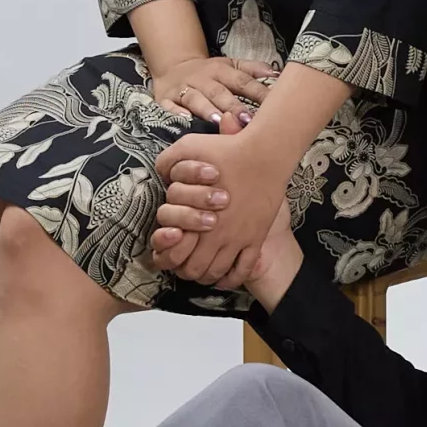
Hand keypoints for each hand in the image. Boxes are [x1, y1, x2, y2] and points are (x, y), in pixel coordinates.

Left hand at [149, 116, 293, 290]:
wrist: (265, 155)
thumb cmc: (227, 150)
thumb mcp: (188, 147)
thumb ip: (168, 162)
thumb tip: (161, 175)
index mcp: (194, 216)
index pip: (174, 253)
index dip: (168, 260)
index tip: (170, 257)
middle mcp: (214, 233)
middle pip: (194, 269)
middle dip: (186, 272)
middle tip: (185, 267)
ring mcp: (237, 239)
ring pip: (217, 273)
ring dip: (207, 277)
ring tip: (203, 273)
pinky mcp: (256, 239)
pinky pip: (243, 270)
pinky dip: (231, 279)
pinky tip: (225, 278)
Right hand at [150, 54, 277, 127]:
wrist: (172, 67)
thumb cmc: (209, 74)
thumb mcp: (230, 66)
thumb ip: (253, 69)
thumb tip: (278, 74)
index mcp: (222, 70)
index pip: (242, 81)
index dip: (257, 92)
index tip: (272, 104)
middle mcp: (203, 79)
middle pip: (220, 92)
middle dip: (233, 105)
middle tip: (247, 119)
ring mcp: (183, 88)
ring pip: (196, 99)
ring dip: (207, 110)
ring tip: (219, 121)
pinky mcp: (164, 99)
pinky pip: (169, 106)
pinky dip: (176, 113)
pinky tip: (185, 120)